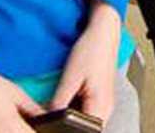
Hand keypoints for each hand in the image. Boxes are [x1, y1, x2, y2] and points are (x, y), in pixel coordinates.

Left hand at [49, 0, 121, 120]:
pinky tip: (68, 95)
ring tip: (63, 99)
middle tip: (54, 109)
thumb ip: (59, 103)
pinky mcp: (99, 98)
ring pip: (85, 121)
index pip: (83, 132)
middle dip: (67, 125)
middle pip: (84, 129)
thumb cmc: (93, 49)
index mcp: (101, 107)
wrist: (104, 31)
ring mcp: (104, 104)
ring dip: (71, 116)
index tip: (52, 124)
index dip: (66, 130)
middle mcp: (106, 109)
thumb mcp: (70, 78)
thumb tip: (49, 120)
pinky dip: (75, 108)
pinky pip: (86, 111)